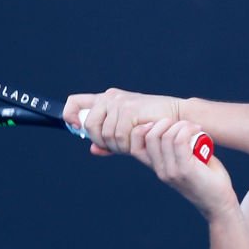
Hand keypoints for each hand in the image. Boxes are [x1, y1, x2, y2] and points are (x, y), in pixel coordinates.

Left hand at [64, 88, 180, 155]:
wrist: (177, 118)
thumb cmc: (153, 124)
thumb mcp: (126, 133)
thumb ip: (108, 141)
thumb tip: (92, 150)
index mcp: (106, 99)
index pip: (75, 102)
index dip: (70, 117)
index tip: (76, 129)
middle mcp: (110, 98)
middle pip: (89, 125)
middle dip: (102, 141)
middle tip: (118, 146)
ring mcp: (119, 102)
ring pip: (105, 135)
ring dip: (118, 146)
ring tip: (132, 143)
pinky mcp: (128, 109)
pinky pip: (118, 136)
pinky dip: (127, 145)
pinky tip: (137, 141)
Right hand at [130, 118, 237, 219]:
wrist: (218, 203)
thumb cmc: (207, 179)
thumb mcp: (185, 162)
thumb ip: (177, 149)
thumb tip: (176, 125)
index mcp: (158, 168)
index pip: (134, 147)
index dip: (142, 130)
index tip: (162, 124)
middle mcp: (161, 170)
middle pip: (150, 137)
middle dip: (165, 122)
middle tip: (182, 124)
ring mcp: (172, 171)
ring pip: (166, 136)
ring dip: (181, 125)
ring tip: (194, 128)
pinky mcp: (185, 170)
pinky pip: (180, 141)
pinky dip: (188, 130)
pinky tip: (198, 130)